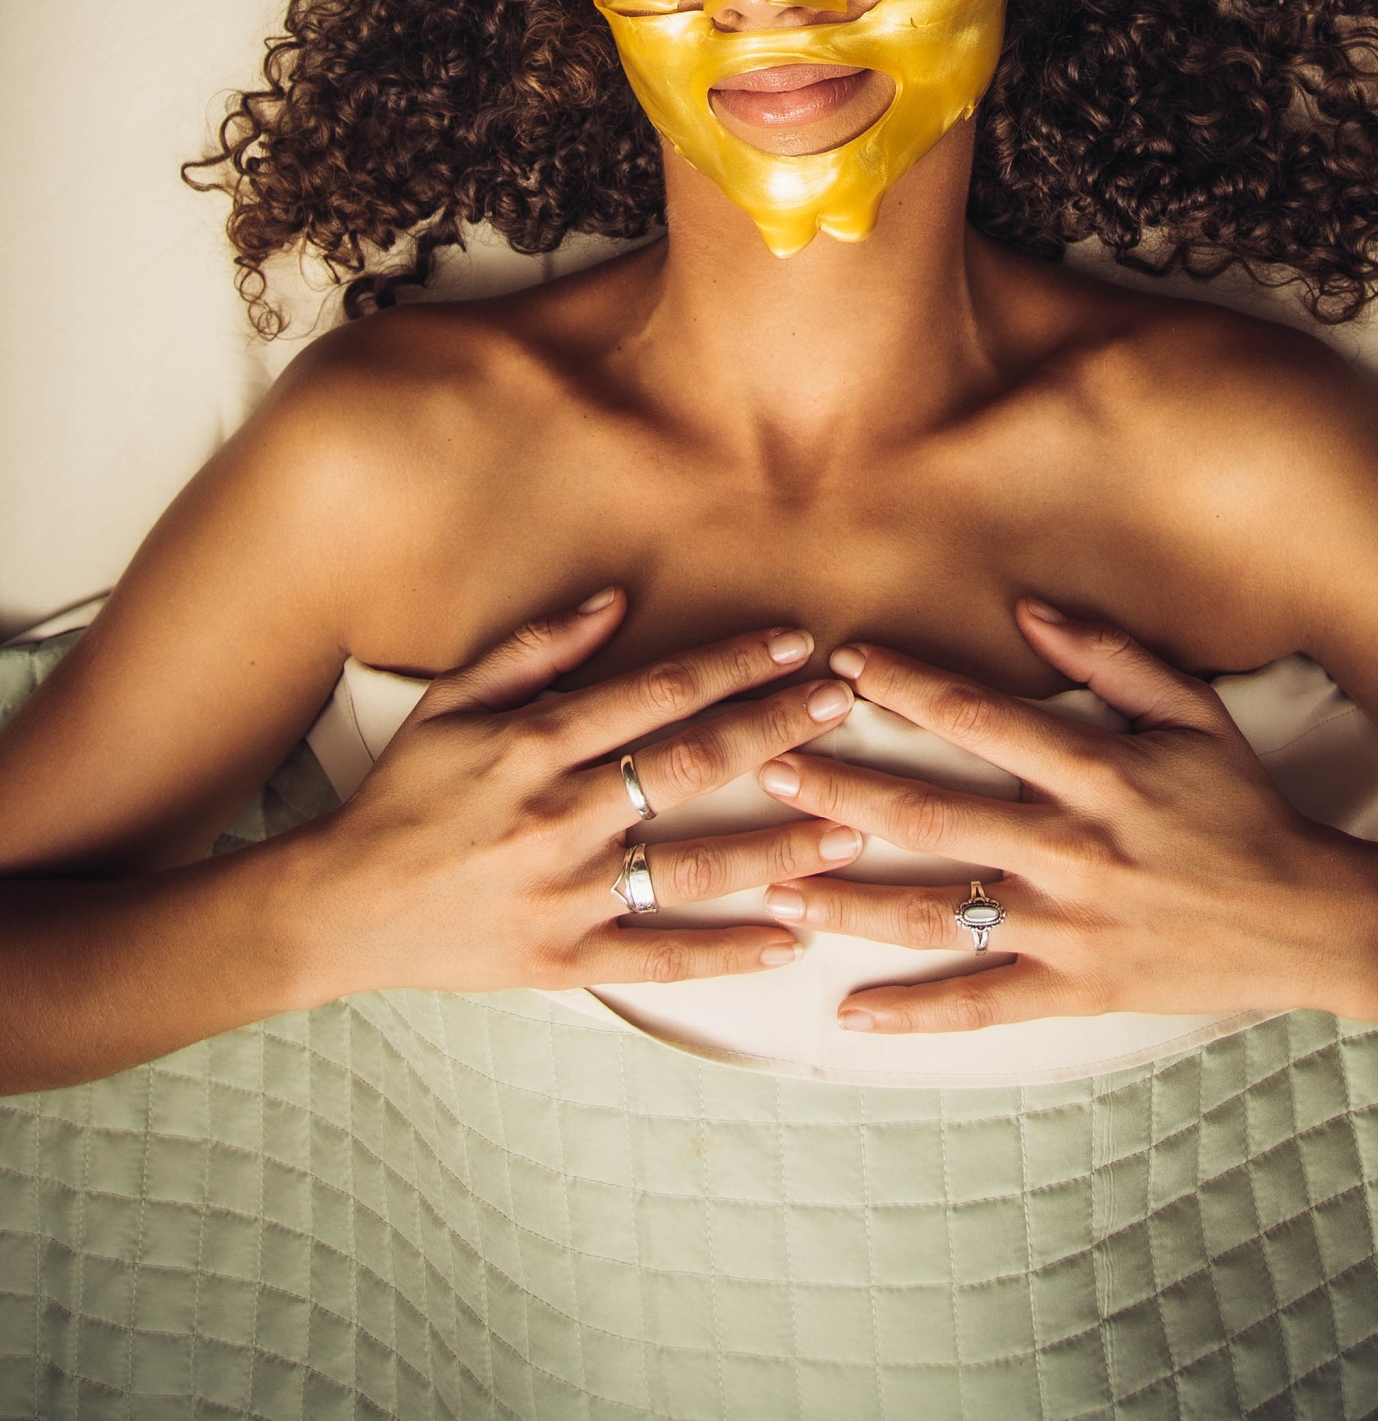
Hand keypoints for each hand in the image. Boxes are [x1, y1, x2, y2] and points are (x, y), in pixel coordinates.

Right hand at [306, 594, 864, 1000]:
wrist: (342, 906)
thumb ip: (536, 648)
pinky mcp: (564, 961)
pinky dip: (731, 953)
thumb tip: (615, 601)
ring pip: (692, 867)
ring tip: (851, 829)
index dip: (733, 665)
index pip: (657, 691)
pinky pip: (662, 958)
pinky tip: (793, 938)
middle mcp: (557, 815)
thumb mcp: (452, 703)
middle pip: (689, 765)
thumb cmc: (404, 794)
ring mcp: (564, 893)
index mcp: (534, 744)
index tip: (796, 646)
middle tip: (842, 708)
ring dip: (778, 847)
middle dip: (776, 731)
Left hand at [754, 600, 1357, 1034]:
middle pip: (933, 813)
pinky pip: (982, 1005)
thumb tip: (1029, 607)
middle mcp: (1071, 847)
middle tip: (768, 767)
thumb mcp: (1193, 713)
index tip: (842, 663)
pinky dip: (914, 1015)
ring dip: (849, 899)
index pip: (978, 717)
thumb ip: (1110, 657)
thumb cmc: (1244, 806)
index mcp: (1096, 770)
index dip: (906, 686)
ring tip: (777, 883)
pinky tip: (849, 1017)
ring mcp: (1070, 926)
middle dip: (843, 788)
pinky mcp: (1077, 990)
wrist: (1309, 919)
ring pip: (936, 912)